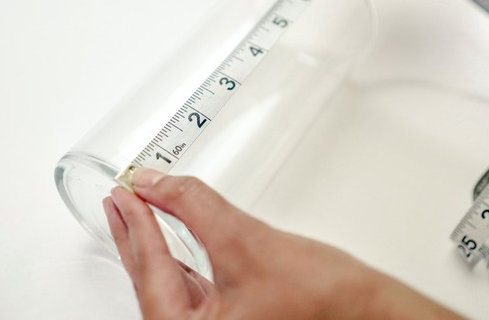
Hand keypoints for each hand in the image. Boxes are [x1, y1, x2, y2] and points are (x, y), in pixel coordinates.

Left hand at [104, 168, 461, 318]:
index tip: (124, 192)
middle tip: (119, 199)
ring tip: (136, 211)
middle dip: (134, 235)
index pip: (151, 270)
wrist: (368, 311)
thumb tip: (154, 182)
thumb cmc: (323, 300)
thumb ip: (193, 205)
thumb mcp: (245, 240)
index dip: (136, 223)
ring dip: (152, 245)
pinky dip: (176, 257)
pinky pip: (187, 287)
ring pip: (166, 284)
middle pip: (150, 281)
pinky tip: (168, 239)